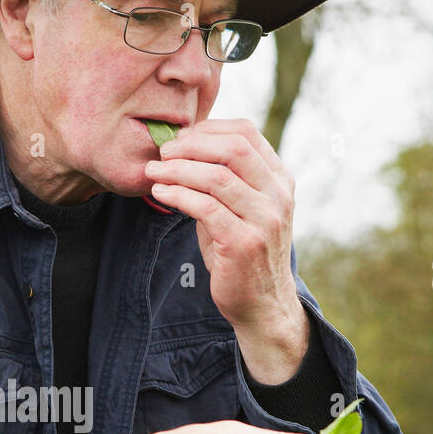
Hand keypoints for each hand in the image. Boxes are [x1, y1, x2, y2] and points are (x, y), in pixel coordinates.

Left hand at [143, 118, 298, 332]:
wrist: (262, 304)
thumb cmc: (243, 254)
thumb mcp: (241, 210)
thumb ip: (224, 180)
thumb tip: (182, 150)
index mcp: (279, 180)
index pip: (247, 133)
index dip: (208, 129)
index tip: (180, 138)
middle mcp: (277, 196)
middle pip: (233, 148)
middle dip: (191, 145)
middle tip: (163, 152)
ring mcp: (264, 219)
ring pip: (217, 177)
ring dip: (178, 170)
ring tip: (153, 172)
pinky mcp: (244, 243)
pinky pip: (206, 208)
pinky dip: (178, 195)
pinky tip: (161, 193)